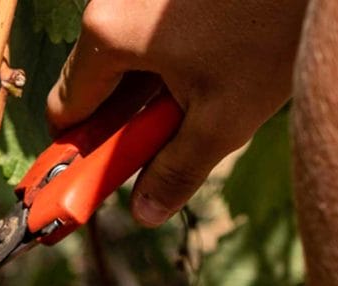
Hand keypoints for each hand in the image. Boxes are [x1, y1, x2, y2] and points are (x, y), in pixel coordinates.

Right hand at [47, 0, 306, 225]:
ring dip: (151, 86)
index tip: (94, 178)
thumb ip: (175, 171)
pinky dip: (169, 53)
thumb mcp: (223, 119)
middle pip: (93, 81)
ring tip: (205, 92)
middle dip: (124, 118)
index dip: (80, 152)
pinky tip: (215, 58)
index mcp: (107, 37)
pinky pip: (148, 27)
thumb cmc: (272, 31)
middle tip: (165, 138)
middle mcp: (111, 2)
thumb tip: (145, 213)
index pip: (65, 111)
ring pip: (124, 54)